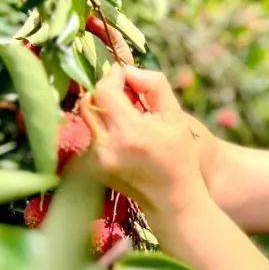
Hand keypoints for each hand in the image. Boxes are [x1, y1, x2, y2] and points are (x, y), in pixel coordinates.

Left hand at [76, 64, 215, 216]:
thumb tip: (128, 70)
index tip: (128, 76)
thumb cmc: (179, 155)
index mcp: (129, 132)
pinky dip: (104, 128)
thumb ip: (153, 85)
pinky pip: (90, 135)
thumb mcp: (175, 116)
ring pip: (88, 117)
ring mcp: (97, 160)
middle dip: (106, 90)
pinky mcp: (92, 168)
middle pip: (89, 101)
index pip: (104, 89)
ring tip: (130, 118)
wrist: (173, 200)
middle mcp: (107, 147)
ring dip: (105, 109)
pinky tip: (124, 138)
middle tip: (127, 94)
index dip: (114, 76)